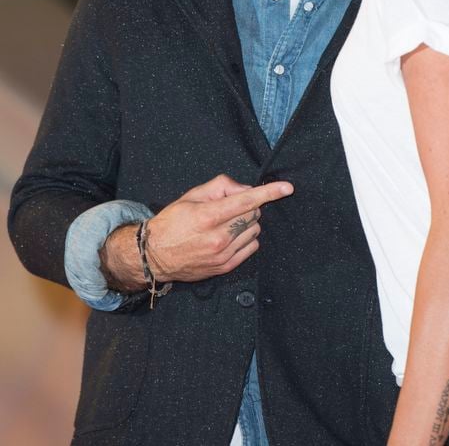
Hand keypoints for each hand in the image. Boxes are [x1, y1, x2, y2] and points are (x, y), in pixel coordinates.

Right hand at [101, 174, 292, 289]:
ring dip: (248, 222)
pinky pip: (252, 247)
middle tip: (230, 207)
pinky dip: (247, 237)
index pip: (247, 201)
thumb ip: (221, 187)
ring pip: (254, 230)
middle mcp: (218, 237)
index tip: (287, 188)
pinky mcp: (225, 267)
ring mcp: (223, 255)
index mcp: (208, 216)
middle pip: (253, 214)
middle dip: (248, 206)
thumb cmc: (172, 222)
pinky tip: (231, 235)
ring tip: (228, 223)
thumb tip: (245, 189)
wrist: (154, 255)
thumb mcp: (191, 196)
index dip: (269, 192)